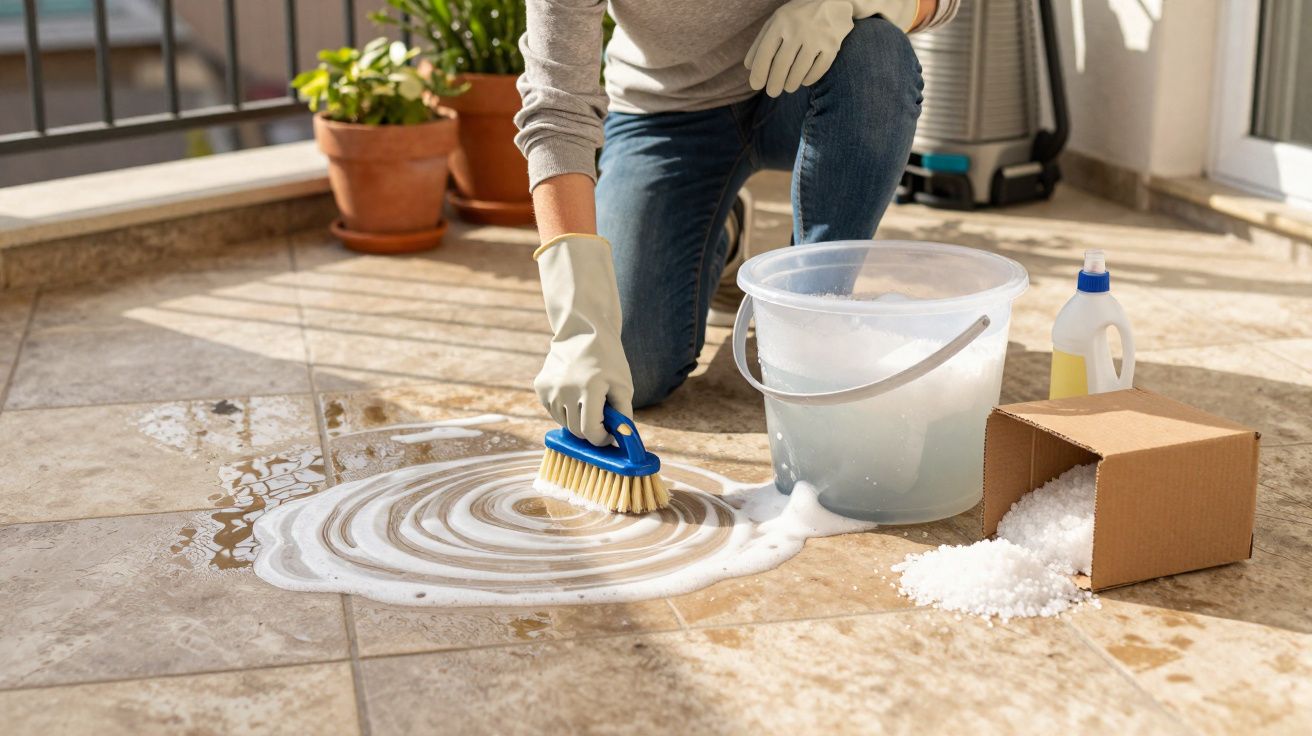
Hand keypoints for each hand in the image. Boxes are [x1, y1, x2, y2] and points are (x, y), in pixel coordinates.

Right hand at [534, 234, 634, 445]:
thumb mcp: (623, 384)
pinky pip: (554, 411)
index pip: (590, 431)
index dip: (601, 439)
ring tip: (588, 400)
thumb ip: (623, 414)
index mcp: (589, 388)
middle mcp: (565, 389)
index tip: (609, 437)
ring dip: (577, 420)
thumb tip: (620, 440)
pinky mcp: (540, 386)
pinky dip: (565, 410)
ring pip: (564, 423)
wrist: (582, 330)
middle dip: (591, 431)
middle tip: (602, 419)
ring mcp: (549, 388)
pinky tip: (574, 392)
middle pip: (576, 431)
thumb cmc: (608, 358)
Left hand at [746, 0, 918, 96]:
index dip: (759, 72)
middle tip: (772, 92)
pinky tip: (804, 81)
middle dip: (774, 83)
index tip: (756, 86)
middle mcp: (798, 29)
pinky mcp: (833, 45)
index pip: (765, 52)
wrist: (833, 0)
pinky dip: (809, 79)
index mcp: (781, 22)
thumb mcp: (777, 20)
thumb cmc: (798, 14)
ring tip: (788, 87)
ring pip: (799, 70)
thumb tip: (749, 67)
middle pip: (782, 65)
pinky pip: (818, 69)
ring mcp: (817, 37)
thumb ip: (761, 41)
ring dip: (791, 83)